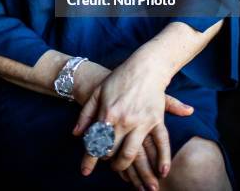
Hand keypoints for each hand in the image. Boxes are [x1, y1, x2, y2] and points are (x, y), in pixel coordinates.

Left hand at [72, 52, 193, 184]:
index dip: (89, 159)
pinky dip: (163, 159)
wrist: (145, 66)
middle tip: (105, 162)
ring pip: (131, 154)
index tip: (85, 171)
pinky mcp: (156, 120)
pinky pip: (160, 143)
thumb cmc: (120, 77)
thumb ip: (86, 114)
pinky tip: (162, 172)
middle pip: (111, 152)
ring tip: (120, 167)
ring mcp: (141, 122)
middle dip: (106, 161)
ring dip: (124, 166)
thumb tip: (76, 134)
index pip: (95, 142)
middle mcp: (123, 121)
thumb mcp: (98, 92)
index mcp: (107, 113)